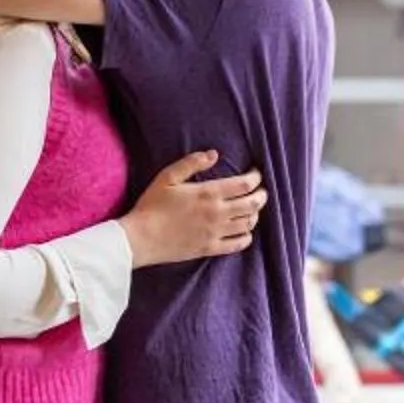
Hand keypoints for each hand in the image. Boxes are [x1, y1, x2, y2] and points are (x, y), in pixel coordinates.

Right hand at [120, 152, 266, 268]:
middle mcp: (217, 213)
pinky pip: (238, 244)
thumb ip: (192, 163)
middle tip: (261, 191)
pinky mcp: (211, 248)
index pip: (244, 184)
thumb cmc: (152, 205)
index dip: (255, 177)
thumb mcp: (168, 177)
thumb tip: (214, 154)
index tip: (255, 174)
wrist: (141, 238)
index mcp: (208, 193)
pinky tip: (244, 232)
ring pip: (248, 223)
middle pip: (252, 204)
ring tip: (252, 209)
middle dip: (261, 195)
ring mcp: (216, 232)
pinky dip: (246, 237)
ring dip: (255, 214)